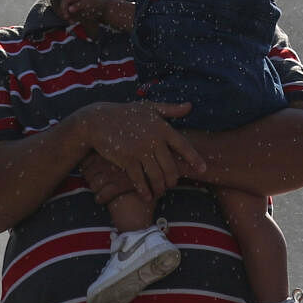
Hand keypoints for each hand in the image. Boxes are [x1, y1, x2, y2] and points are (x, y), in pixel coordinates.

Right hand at [57, 0, 105, 23]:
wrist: (104, 12)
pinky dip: (71, 18)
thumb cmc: (96, 5)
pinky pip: (71, 15)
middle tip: (66, 16)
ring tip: (71, 21)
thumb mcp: (87, 4)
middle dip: (64, 8)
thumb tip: (69, 9)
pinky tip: (73, 22)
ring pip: (67, 9)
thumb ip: (78, 6)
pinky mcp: (78, 12)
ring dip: (67, 15)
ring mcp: (77, 5)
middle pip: (65, 1)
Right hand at [78, 101, 205, 200]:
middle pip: (171, 167)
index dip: (194, 159)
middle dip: (173, 180)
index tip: (203, 169)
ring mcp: (140, 150)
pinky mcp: (127, 159)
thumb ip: (170, 109)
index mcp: (162, 128)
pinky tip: (147, 196)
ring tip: (159, 191)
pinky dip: (144, 190)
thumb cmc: (126, 113)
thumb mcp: (149, 108)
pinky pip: (140, 180)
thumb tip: (190, 106)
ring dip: (160, 188)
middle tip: (172, 184)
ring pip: (157, 176)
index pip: (183, 146)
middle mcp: (154, 140)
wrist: (99, 120)